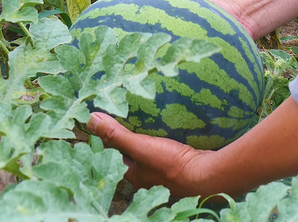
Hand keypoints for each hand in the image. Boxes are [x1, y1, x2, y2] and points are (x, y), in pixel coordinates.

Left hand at [87, 112, 214, 196]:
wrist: (206, 175)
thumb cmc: (170, 164)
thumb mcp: (139, 146)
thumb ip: (116, 134)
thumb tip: (90, 119)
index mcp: (133, 175)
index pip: (114, 156)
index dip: (108, 140)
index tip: (105, 122)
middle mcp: (147, 178)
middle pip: (133, 156)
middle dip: (129, 140)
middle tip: (126, 119)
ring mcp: (165, 174)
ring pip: (150, 155)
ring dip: (147, 141)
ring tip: (146, 122)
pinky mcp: (180, 167)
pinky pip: (166, 152)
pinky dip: (164, 142)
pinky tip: (168, 131)